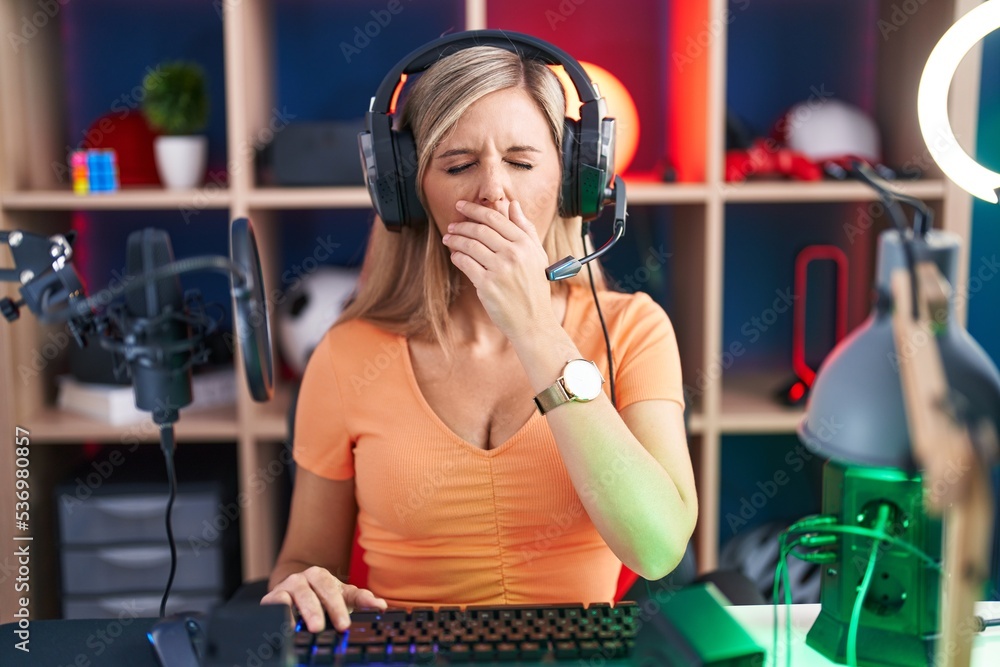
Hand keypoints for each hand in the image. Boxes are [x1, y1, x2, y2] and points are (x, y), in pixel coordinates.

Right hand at [261, 565, 386, 631]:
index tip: (345, 626)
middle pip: (312, 593)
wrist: (291, 594)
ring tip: (310, 629)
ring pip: (292, 596)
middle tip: (327, 628)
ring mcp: (285, 588)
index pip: (331, 589)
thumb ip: (362, 600)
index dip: (338, 607)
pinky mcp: (270, 599)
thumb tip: (382, 606)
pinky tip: (287, 628)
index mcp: (320, 576)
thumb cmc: (321, 597)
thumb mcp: (342, 597)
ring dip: (301, 612)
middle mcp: (302, 579)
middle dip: (320, 611)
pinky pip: (273, 604)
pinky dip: (279, 614)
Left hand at [442, 199, 557, 339]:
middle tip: (451, 225)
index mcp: (525, 243)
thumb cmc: (535, 287)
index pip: (495, 218)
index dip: (474, 209)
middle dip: (461, 225)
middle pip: (480, 230)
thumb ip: (525, 228)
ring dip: (455, 239)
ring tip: (448, 238)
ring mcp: (499, 269)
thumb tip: (514, 204)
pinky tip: (454, 255)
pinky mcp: (487, 285)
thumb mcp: (537, 254)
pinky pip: (465, 264)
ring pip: (470, 245)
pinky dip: (457, 257)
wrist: (533, 320)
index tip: (461, 206)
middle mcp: (513, 254)